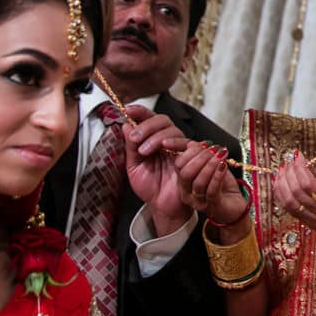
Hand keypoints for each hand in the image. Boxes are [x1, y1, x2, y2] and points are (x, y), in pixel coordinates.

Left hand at [120, 106, 202, 235]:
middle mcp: (167, 140)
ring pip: (172, 129)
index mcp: (152, 140)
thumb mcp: (134, 167)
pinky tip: (163, 147)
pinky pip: (186, 142)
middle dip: (146, 125)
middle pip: (162, 119)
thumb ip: (130, 147)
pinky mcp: (190, 155)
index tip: (127, 110)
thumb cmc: (150, 187)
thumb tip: (125, 125)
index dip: (139, 111)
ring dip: (155, 135)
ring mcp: (179, 147)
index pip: (148, 119)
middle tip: (135, 138)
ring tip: (144, 151)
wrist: (162, 206)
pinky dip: (173, 140)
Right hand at [174, 141, 249, 233]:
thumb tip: (192, 142)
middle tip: (214, 149)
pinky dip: (217, 176)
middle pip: (186, 173)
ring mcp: (198, 201)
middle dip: (201, 157)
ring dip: (210, 165)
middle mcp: (187, 192)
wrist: (234, 204)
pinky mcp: (212, 206)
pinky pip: (211, 190)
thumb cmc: (221, 184)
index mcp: (183, 180)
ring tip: (221, 156)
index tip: (206, 144)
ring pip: (198, 182)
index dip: (191, 151)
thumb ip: (199, 153)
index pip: (179, 164)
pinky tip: (223, 166)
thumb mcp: (210, 164)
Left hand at [272, 154, 315, 240]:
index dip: (300, 168)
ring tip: (282, 172)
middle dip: (290, 174)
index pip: (311, 184)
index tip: (297, 156)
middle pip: (298, 192)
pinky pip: (290, 210)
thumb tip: (303, 163)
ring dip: (282, 185)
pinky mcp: (310, 225)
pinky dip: (282, 196)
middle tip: (289, 162)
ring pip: (290, 203)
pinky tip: (280, 185)